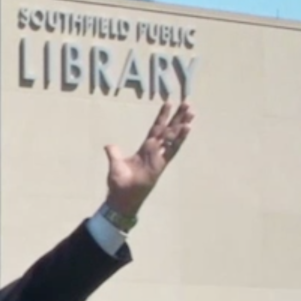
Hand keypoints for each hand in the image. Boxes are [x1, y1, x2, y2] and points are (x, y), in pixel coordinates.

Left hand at [103, 101, 193, 216]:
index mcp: (145, 149)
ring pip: (173, 137)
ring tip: (191, 111)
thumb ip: (114, 154)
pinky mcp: (161, 164)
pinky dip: (180, 138)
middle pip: (168, 130)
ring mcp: (159, 157)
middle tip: (188, 102)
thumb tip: (109, 146)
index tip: (169, 103)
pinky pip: (172, 149)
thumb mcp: (115, 164)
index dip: (162, 116)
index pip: (155, 129)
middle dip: (178, 117)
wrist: (121, 197)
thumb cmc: (119, 184)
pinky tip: (187, 128)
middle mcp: (154, 151)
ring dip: (182, 124)